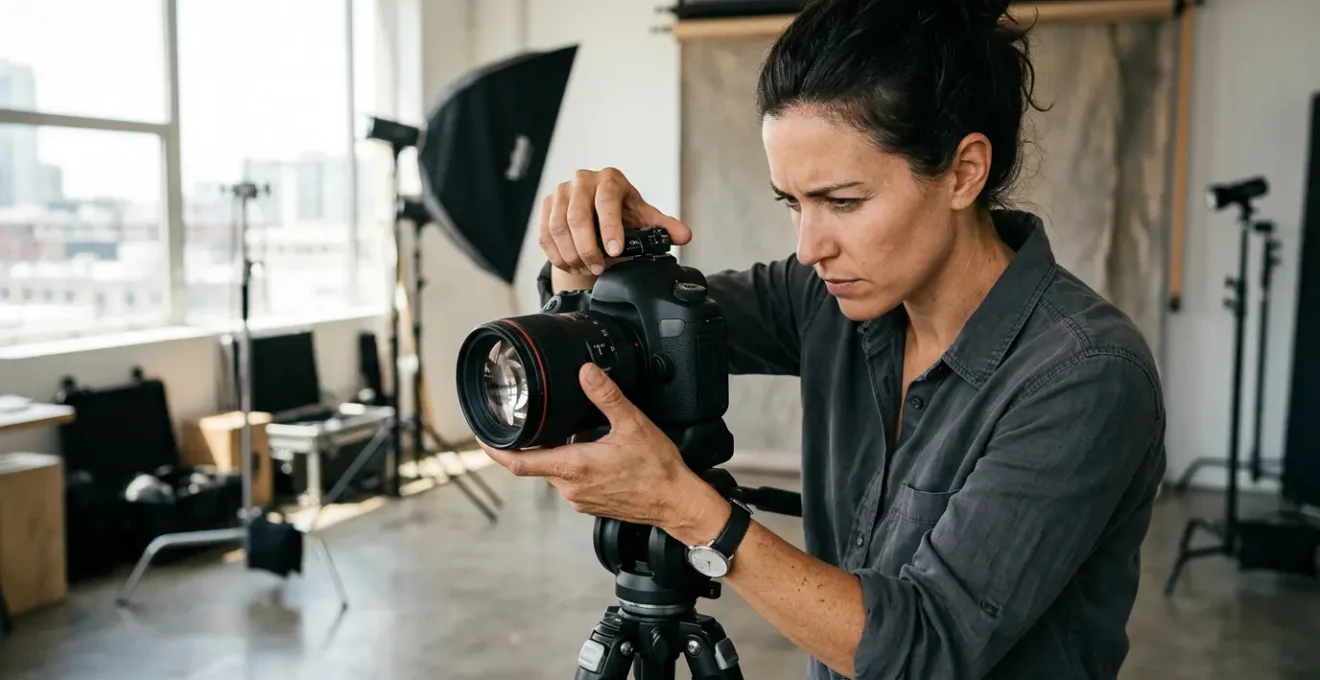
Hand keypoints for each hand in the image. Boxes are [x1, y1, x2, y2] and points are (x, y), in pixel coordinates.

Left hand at [479, 362, 728, 541]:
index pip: (518, 462)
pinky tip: (592, 450)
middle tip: (533, 421)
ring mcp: (580, 498)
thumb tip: (586, 373)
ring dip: (556, 452)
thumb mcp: (633, 424)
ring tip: (574, 432)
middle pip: (535, 464)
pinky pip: (570, 480)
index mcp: (574, 467)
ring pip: (554, 471)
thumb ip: (606, 396)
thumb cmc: (658, 470)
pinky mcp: (591, 503)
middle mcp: (571, 487)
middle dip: (532, 443)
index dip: (494, 450)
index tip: (481, 436)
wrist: (676, 502)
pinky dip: (572, 463)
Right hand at [539, 168, 693, 284]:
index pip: (606, 199)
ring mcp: (561, 192)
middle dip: (588, 248)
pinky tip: (571, 265)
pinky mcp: (546, 207)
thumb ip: (663, 226)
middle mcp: (582, 180)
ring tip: (586, 268)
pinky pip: (545, 234)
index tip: (614, 251)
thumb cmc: (622, 212)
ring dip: (571, 254)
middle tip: (598, 267)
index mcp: (610, 179)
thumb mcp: (643, 217)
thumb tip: (684, 236)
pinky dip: (557, 254)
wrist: (597, 210)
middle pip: (577, 215)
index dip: (609, 227)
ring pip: (558, 227)